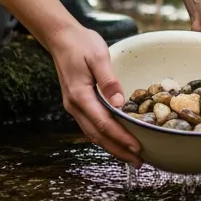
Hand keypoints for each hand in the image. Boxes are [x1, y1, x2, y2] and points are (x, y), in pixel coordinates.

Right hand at [47, 24, 142, 166]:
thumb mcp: (98, 56)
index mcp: (80, 96)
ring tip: (131, 156)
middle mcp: (75, 106)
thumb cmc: (81, 44)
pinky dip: (105, 136)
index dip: (121, 138)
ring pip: (93, 134)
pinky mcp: (77, 103)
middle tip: (139, 162)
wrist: (62, 38)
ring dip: (112, 146)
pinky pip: (91, 126)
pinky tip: (116, 139)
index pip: (103, 124)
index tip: (138, 147)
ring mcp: (74, 106)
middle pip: (98, 135)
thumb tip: (119, 102)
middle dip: (118, 150)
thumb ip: (108, 80)